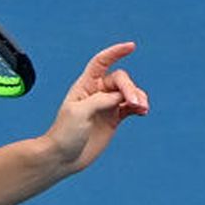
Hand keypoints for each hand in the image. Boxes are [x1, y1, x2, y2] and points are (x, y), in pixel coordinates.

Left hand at [45, 43, 149, 174]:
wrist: (62, 158)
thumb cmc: (65, 133)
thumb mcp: (79, 112)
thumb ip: (101, 100)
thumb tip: (120, 96)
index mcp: (84, 86)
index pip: (101, 62)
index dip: (115, 52)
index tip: (131, 46)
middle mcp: (96, 93)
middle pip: (120, 80)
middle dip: (130, 88)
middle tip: (134, 102)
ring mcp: (106, 106)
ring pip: (129, 93)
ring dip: (138, 97)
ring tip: (142, 108)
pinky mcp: (114, 119)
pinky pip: (131, 107)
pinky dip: (139, 107)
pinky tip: (143, 112)